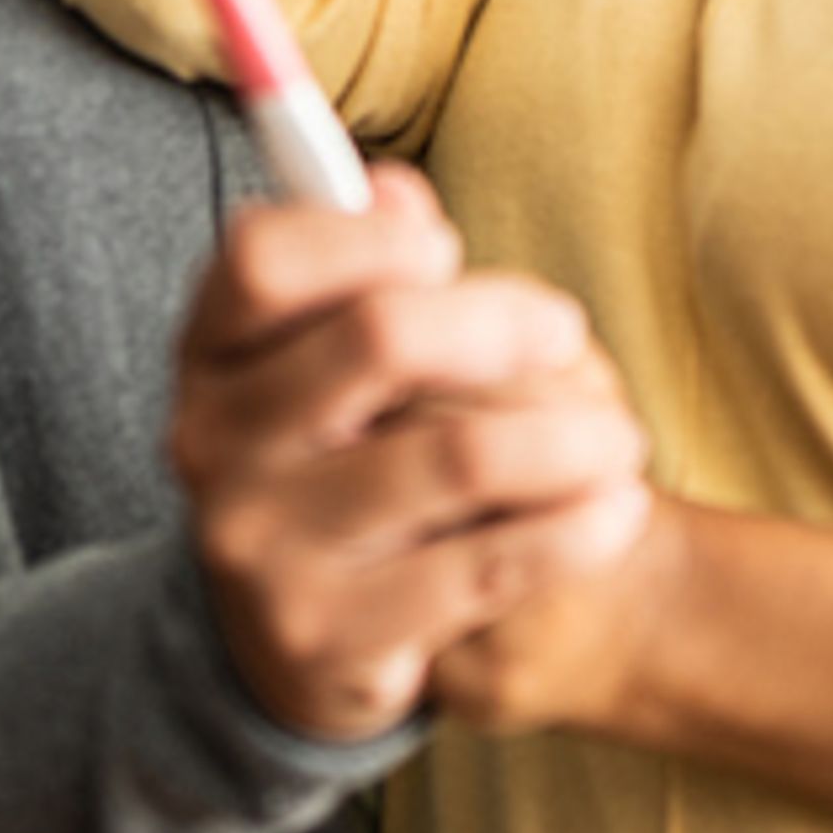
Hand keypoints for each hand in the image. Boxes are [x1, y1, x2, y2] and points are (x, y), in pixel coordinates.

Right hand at [173, 167, 651, 742]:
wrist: (304, 638)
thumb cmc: (345, 451)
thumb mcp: (331, 354)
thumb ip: (362, 267)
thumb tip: (397, 195)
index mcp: (211, 353)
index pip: (264, 259)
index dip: (367, 239)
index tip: (447, 249)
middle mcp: (212, 446)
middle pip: (379, 337)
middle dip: (504, 323)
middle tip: (569, 335)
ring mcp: (263, 548)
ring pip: (457, 455)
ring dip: (572, 437)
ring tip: (622, 441)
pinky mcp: (329, 635)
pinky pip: (487, 564)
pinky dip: (576, 527)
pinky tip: (616, 510)